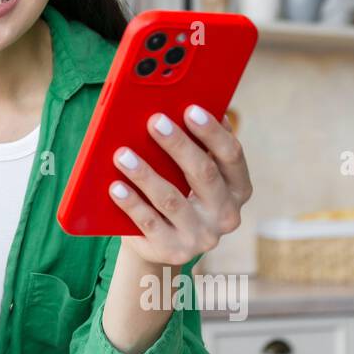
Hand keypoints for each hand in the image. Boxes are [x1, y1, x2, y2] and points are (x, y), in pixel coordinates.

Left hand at [107, 105, 252, 265]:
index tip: (190, 109)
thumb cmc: (178, 192)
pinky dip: (131, 203)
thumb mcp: (191, 173)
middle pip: (204, 174)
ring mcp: (201, 237)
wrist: (159, 243)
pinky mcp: (172, 250)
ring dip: (145, 174)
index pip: (231, 155)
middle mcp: (226, 215)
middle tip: (154, 121)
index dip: (212, 132)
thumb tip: (181, 103)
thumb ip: (196, 146)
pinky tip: (115, 187)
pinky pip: (148, 223)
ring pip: (171, 199)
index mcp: (238, 189)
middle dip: (178, 145)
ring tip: (122, 154)